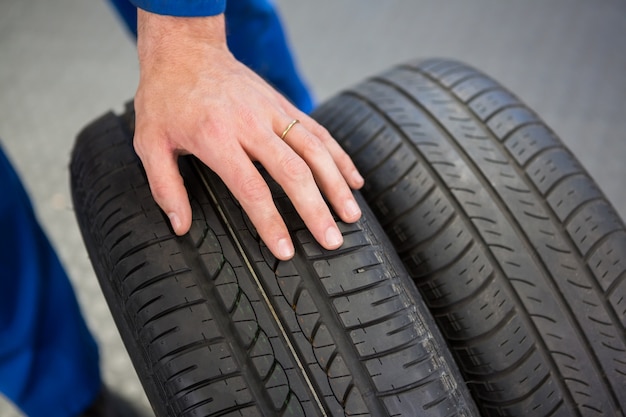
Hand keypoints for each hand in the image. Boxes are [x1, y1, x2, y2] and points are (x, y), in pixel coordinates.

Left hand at [133, 10, 363, 259]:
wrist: (186, 48)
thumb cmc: (166, 97)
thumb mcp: (149, 142)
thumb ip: (165, 187)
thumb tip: (180, 226)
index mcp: (216, 137)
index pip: (251, 188)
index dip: (271, 222)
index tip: (285, 250)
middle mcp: (251, 124)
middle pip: (294, 172)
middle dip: (316, 210)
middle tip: (331, 241)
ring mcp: (273, 112)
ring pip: (315, 150)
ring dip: (337, 185)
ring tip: (351, 216)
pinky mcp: (284, 105)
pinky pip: (319, 132)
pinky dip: (339, 156)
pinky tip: (354, 179)